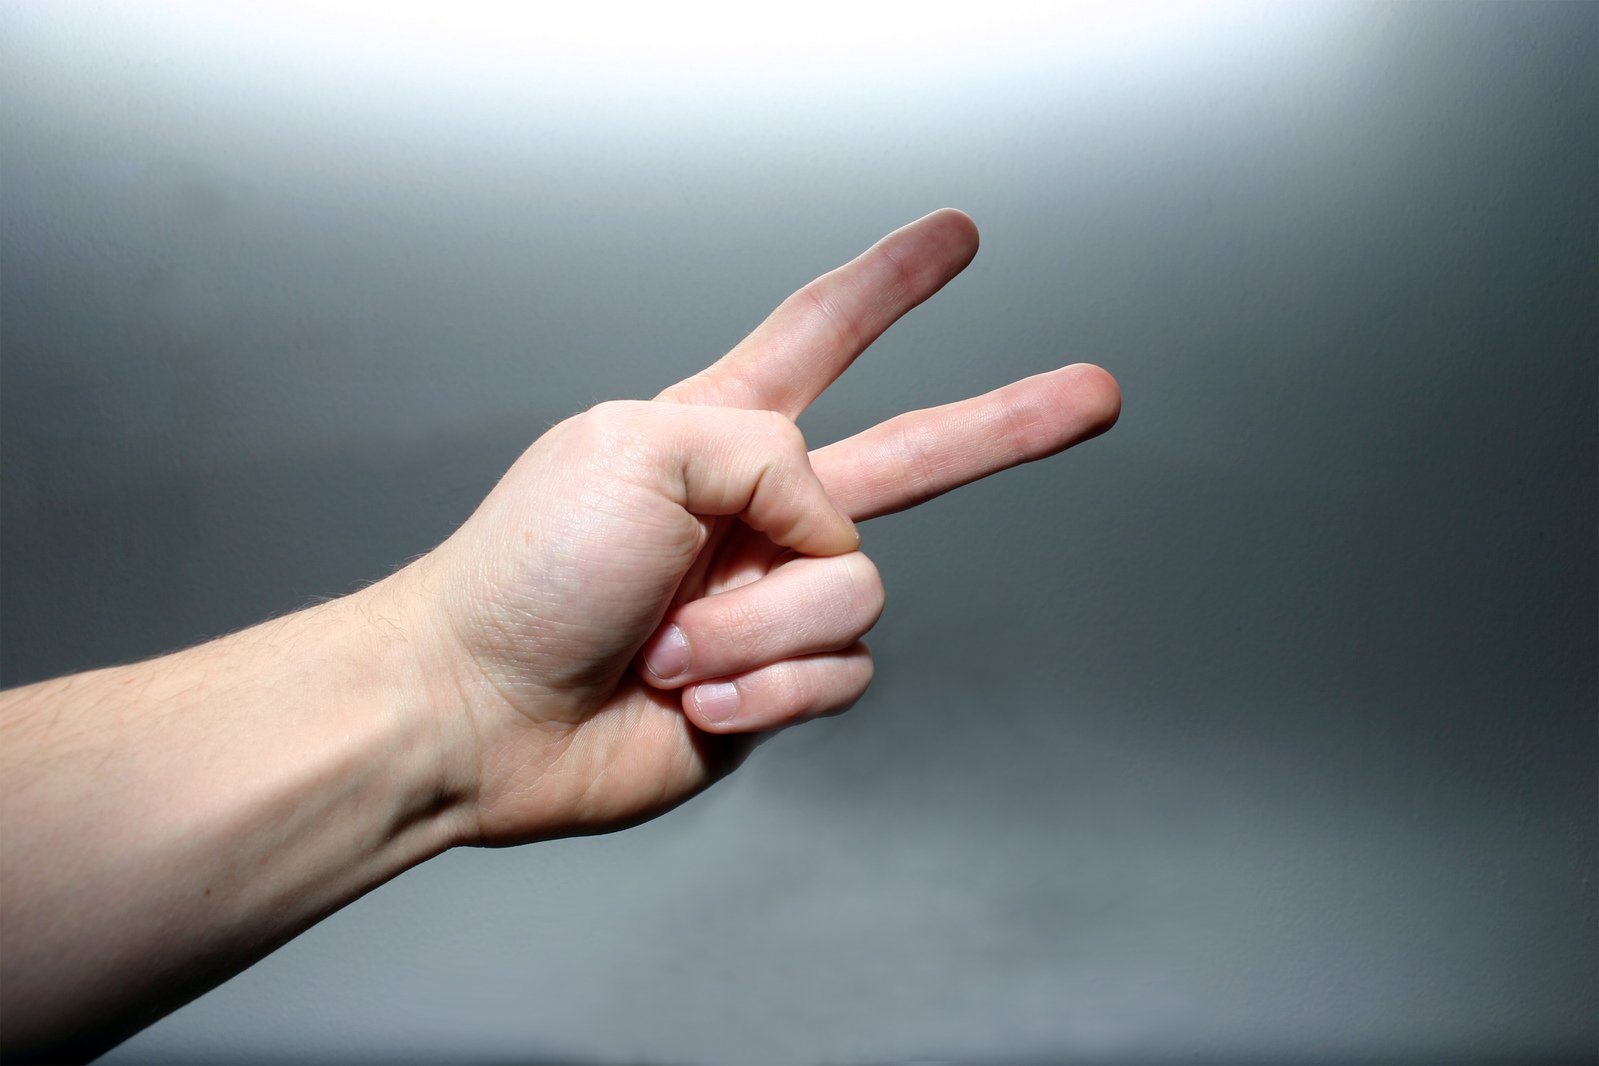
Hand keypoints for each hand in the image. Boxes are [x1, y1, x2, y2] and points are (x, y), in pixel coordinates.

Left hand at [391, 209, 1120, 845]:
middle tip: (1093, 395)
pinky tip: (695, 695)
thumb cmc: (526, 573)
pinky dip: (767, 689)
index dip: (892, 286)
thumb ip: (770, 453)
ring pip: (858, 594)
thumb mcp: (637, 448)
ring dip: (760, 624)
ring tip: (670, 639)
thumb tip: (828, 529)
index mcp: (717, 434)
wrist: (479, 711)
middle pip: (916, 457)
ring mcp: (773, 604)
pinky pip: (840, 676)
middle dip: (1007, 424)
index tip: (955, 241)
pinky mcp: (777, 687)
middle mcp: (758, 516)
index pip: (823, 337)